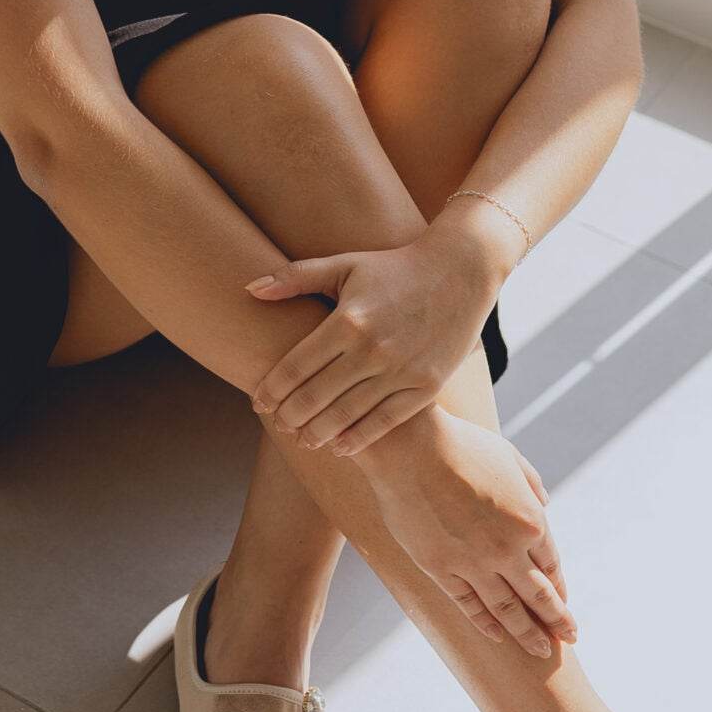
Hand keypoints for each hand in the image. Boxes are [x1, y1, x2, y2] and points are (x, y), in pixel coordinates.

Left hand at [244, 234, 497, 456]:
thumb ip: (295, 277)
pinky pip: (385, 421)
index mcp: (347, 320)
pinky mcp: (426, 386)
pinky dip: (359, 438)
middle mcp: (372, 349)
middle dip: (290, 416)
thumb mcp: (345, 264)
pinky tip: (340, 446)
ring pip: (347, 415)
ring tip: (305, 439)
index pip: (295, 366)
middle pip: (315, 396)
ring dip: (318, 432)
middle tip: (279, 424)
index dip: (271, 389)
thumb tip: (250, 290)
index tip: (258, 402)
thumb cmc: (395, 267)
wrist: (462, 270)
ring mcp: (401, 370)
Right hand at [356, 406, 576, 657]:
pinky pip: (469, 604)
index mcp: (530, 519)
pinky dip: (486, 623)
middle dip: (558, 620)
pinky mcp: (441, 569)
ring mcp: (474, 562)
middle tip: (571, 639)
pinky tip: (498, 636)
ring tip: (542, 652)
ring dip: (527, 634)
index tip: (565, 601)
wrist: (410, 448)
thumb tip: (544, 502)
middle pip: (539, 594)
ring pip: (508, 609)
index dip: (560, 586)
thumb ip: (531, 483)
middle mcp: (508, 548)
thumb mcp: (509, 456)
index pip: (552, 564)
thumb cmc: (460, 444)